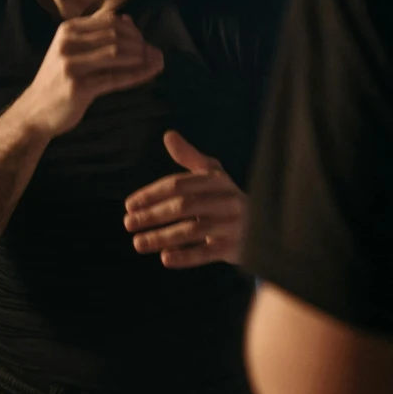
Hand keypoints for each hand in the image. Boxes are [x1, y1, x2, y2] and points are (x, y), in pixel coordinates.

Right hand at [14, 10, 163, 138]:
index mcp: (68, 30)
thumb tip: (129, 19)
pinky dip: (136, 74)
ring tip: (157, 62)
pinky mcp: (79, 87)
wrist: (35, 110)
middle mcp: (68, 43)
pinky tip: (150, 73)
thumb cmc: (58, 79)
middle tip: (155, 53)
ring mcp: (71, 65)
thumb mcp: (72, 50)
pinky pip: (115, 78)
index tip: (146, 41)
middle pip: (115, 35)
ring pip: (117, 54)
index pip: (109, 20)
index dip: (133, 29)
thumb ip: (98, 34)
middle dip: (140, 43)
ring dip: (142, 57)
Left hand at [124, 130, 245, 268]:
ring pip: (193, 230)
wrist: (264, 227)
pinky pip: (207, 253)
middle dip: (153, 215)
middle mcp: (228, 199)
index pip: (178, 184)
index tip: (129, 205)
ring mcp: (233, 224)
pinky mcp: (235, 247)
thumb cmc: (226, 198)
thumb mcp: (212, 176)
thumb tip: (169, 135)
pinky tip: (165, 258)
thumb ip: (190, 157)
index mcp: (218, 180)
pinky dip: (185, 256)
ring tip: (138, 243)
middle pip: (184, 206)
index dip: (151, 194)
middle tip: (128, 224)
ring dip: (162, 237)